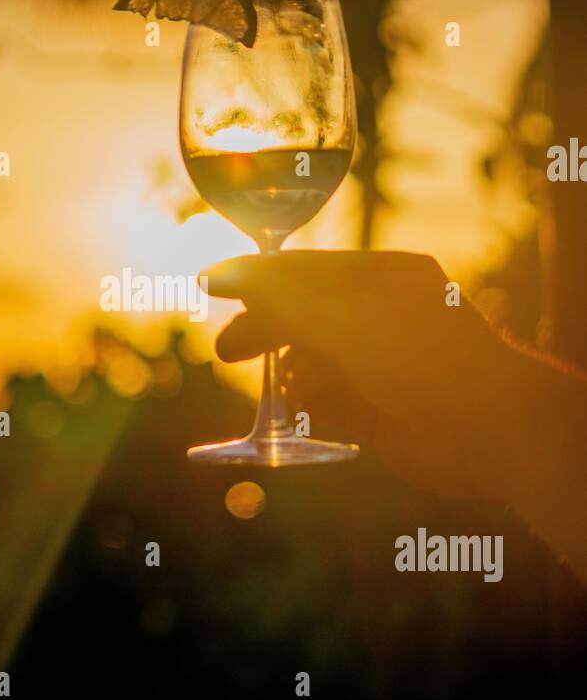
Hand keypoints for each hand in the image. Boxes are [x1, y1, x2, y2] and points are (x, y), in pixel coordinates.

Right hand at [203, 250, 525, 501]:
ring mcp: (384, 366)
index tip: (211, 287)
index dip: (257, 279)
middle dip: (267, 331)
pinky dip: (311, 403)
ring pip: (315, 362)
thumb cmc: (419, 358)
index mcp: (385, 278)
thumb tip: (220, 273)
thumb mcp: (340, 318)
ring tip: (285, 386)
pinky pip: (330, 401)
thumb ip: (277, 297)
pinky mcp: (381, 413)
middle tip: (229, 350)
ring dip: (292, 372)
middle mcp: (385, 318)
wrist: (488, 429)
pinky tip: (302, 407)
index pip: (306, 271)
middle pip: (307, 317)